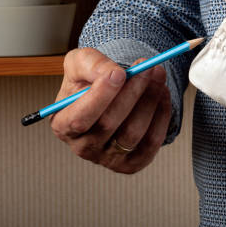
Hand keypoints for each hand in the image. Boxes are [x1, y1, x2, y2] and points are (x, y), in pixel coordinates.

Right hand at [50, 48, 171, 173]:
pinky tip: (162, 93)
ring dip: (150, 101)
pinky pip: (151, 142)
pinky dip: (161, 115)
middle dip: (132, 93)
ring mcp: (107, 159)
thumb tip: (113, 72)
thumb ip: (91, 63)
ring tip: (157, 75)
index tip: (120, 72)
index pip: (80, 119)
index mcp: (63, 125)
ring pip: (133, 133)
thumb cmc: (88, 80)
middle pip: (109, 125)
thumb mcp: (80, 63)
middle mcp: (83, 147)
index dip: (101, 96)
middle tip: (147, 68)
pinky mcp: (132, 163)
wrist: (108, 93)